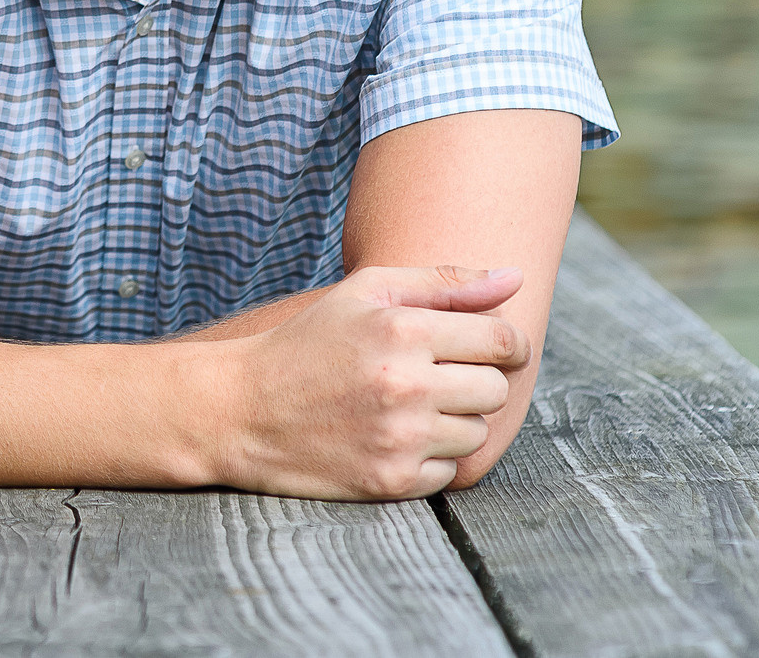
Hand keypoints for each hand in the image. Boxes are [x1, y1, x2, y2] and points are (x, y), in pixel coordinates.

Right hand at [211, 265, 530, 500]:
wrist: (242, 409)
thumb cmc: (309, 342)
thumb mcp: (365, 292)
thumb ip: (443, 282)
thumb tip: (516, 278)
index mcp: (402, 329)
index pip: (502, 342)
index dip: (509, 345)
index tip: (494, 348)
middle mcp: (405, 384)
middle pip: (495, 390)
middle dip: (475, 382)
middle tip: (437, 377)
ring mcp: (399, 437)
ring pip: (476, 433)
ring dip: (453, 422)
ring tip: (409, 407)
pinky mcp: (391, 480)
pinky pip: (449, 472)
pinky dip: (429, 457)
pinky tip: (392, 436)